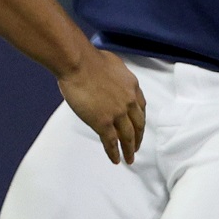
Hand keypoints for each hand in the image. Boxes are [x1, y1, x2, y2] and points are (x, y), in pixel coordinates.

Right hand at [57, 48, 145, 164]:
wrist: (77, 62)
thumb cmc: (89, 58)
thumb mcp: (113, 62)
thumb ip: (117, 74)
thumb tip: (113, 76)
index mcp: (132, 87)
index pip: (141, 108)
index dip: (140, 120)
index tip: (139, 127)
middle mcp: (129, 102)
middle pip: (138, 125)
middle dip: (138, 138)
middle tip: (136, 147)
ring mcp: (117, 114)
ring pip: (127, 137)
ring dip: (129, 150)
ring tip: (129, 159)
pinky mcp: (103, 122)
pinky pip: (111, 142)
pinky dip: (114, 152)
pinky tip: (115, 160)